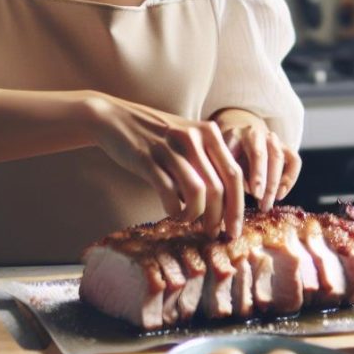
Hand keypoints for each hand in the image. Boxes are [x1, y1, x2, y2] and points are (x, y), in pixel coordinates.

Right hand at [86, 94, 245, 237]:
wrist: (115, 118)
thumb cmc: (155, 135)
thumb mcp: (187, 139)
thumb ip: (206, 163)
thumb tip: (223, 204)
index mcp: (208, 132)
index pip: (234, 174)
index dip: (238, 206)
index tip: (235, 228)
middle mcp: (193, 137)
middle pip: (220, 187)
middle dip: (221, 218)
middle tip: (214, 234)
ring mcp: (170, 148)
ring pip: (197, 193)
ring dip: (196, 216)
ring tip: (189, 221)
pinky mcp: (147, 159)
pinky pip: (169, 193)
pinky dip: (175, 210)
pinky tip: (172, 212)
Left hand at [213, 109, 300, 210]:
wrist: (240, 134)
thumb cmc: (227, 154)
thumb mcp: (221, 159)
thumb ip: (228, 173)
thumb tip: (241, 192)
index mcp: (234, 135)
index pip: (237, 151)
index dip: (248, 172)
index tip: (251, 192)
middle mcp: (254, 134)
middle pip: (260, 155)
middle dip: (262, 180)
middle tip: (261, 201)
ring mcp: (271, 138)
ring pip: (277, 157)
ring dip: (274, 183)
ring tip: (267, 203)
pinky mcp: (285, 146)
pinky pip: (294, 160)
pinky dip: (290, 178)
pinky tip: (280, 194)